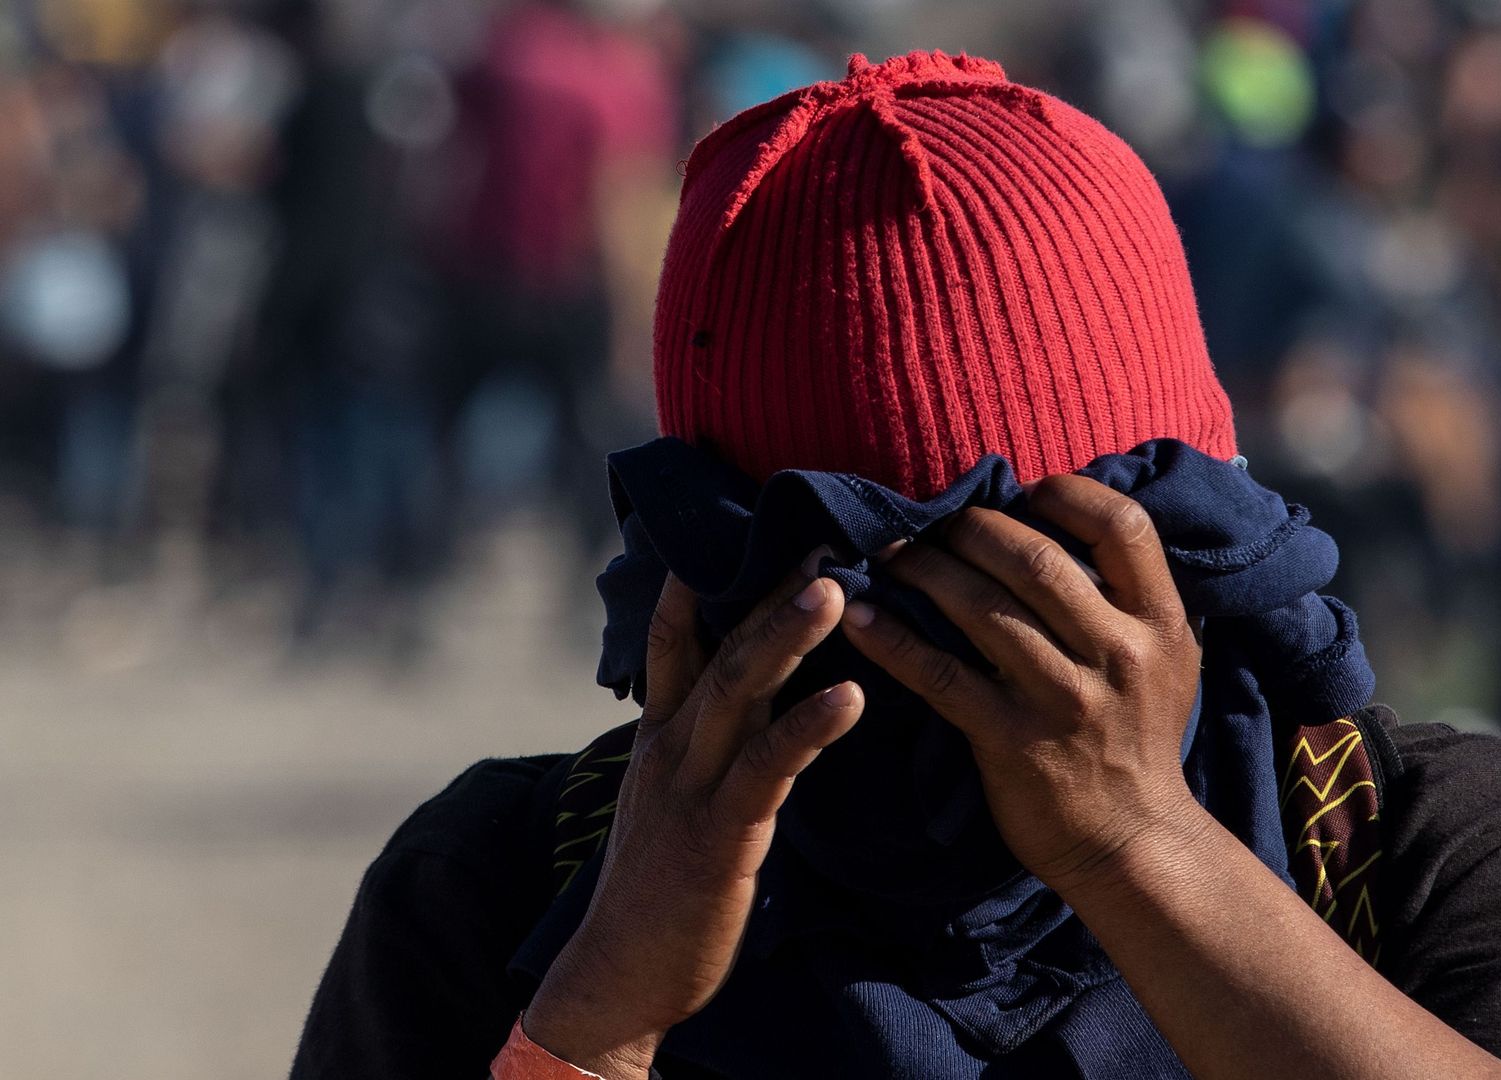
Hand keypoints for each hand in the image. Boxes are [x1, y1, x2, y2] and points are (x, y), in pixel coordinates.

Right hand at [523, 564, 861, 1077]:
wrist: (620, 976)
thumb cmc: (663, 888)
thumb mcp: (677, 800)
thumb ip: (711, 745)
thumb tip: (755, 701)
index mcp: (661, 737)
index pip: (674, 642)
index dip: (697, 583)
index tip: (738, 525)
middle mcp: (671, 748)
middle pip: (717, 650)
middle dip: (765, 591)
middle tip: (817, 537)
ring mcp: (690, 788)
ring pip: (736, 692)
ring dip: (785, 637)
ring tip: (831, 588)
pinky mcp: (719, 835)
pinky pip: (767, 768)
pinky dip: (808, 728)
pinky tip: (850, 696)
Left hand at [840, 475, 1205, 894]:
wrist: (1132, 841)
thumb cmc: (1139, 739)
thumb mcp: (1168, 660)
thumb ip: (1131, 596)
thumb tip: (1067, 524)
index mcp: (1161, 623)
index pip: (1122, 525)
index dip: (1065, 494)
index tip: (1021, 493)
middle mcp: (1118, 653)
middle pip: (1036, 558)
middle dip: (972, 529)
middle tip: (937, 525)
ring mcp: (1063, 698)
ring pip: (982, 608)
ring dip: (924, 570)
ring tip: (891, 555)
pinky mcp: (1010, 740)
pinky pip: (940, 675)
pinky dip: (893, 639)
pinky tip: (859, 616)